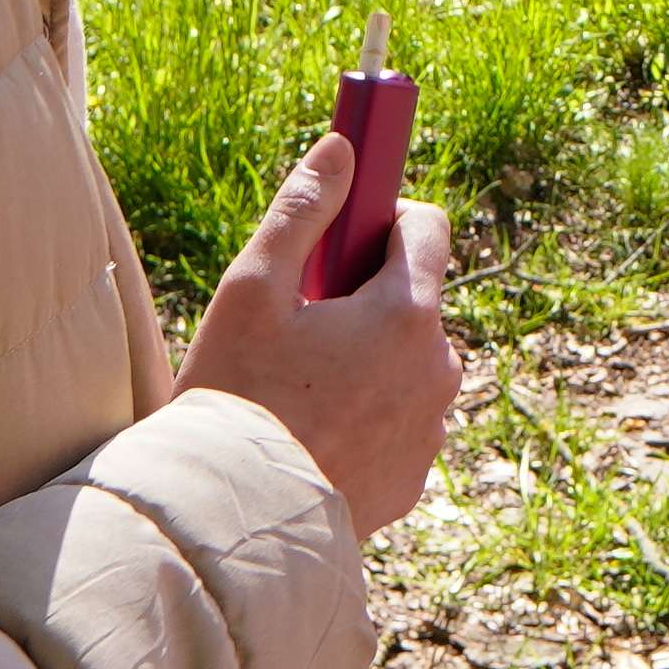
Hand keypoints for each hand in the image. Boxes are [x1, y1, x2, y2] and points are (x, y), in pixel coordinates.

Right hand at [176, 134, 458, 536]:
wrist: (231, 521)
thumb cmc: (237, 398)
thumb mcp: (252, 291)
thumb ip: (303, 210)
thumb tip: (342, 147)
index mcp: (407, 314)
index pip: (426, 227)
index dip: (383, 218)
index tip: (344, 231)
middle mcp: (437, 369)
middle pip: (412, 299)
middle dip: (366, 297)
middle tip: (300, 323)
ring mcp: (430, 428)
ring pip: (406, 362)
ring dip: (368, 359)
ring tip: (298, 387)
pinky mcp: (414, 477)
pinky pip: (399, 422)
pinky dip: (367, 416)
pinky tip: (312, 433)